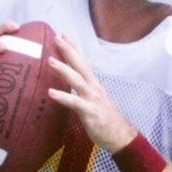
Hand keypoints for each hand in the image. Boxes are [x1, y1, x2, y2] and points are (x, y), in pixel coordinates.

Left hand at [46, 34, 137, 152]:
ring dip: (63, 69)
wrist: (120, 137)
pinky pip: (75, 103)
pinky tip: (51, 92)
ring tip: (50, 60)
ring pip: (77, 80)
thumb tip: (68, 85)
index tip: (64, 35)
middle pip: (80, 65)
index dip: (74, 48)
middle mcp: (93, 88)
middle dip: (68, 50)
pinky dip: (63, 97)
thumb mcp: (92, 101)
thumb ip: (81, 91)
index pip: (82, 62)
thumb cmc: (104, 120)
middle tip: (57, 37)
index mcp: (92, 85)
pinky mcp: (90, 112)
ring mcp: (92, 99)